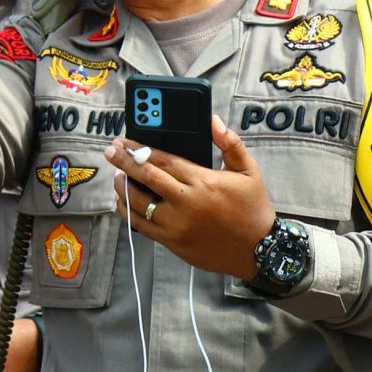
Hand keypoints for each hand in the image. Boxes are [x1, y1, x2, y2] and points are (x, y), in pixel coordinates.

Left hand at [104, 120, 277, 279]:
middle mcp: (187, 203)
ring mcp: (177, 226)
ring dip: (123, 187)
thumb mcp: (249, 171)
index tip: (125, 141)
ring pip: (137, 203)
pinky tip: (123, 201)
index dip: (140, 149)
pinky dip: (127, 211)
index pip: (163, 160)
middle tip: (110, 151)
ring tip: (118, 176)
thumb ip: (230, 143)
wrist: (260, 251)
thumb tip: (213, 121)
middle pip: (145, 178)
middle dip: (123, 162)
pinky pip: (140, 225)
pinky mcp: (172, 243)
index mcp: (203, 182)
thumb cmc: (253, 208)